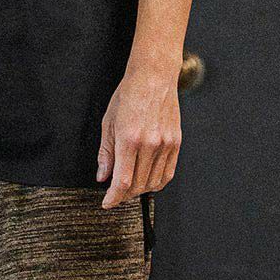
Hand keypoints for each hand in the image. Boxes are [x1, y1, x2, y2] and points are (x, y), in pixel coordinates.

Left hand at [97, 64, 180, 206]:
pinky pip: (168, 173)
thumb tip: (102, 177)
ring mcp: (166, 144)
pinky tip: (147, 180)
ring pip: (154, 182)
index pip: (123, 181)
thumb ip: (105, 153)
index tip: (107, 203)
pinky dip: (157, 182)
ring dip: (140, 190)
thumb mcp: (108, 123)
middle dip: (124, 195)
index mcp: (129, 139)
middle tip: (115, 193)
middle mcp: (150, 144)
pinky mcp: (176, 143)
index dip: (114, 198)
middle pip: (138, 185)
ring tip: (130, 186)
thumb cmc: (129, 95)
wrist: (154, 77)